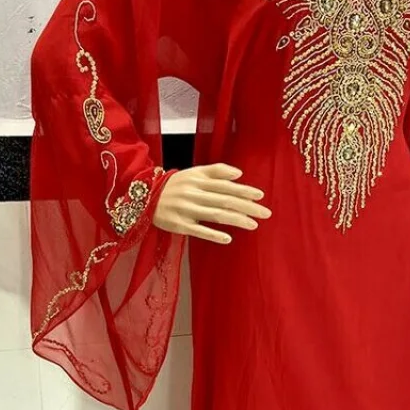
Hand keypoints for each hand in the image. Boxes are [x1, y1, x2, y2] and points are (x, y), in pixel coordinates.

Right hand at [153, 163, 270, 242]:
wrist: (143, 198)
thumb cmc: (174, 186)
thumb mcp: (193, 173)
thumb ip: (216, 171)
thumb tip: (239, 174)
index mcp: (197, 180)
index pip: (225, 185)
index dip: (243, 190)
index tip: (260, 196)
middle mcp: (193, 193)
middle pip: (224, 200)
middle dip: (247, 206)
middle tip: (265, 213)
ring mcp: (186, 210)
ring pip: (215, 214)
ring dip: (236, 219)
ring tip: (253, 225)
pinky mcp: (179, 225)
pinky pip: (198, 230)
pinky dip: (213, 234)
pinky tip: (228, 238)